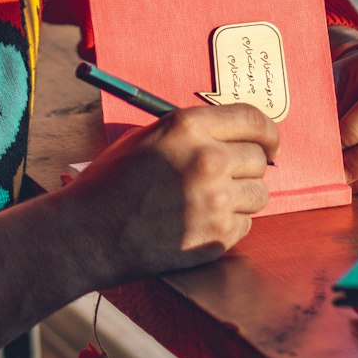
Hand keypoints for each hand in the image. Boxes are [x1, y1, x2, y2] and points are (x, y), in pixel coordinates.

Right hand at [71, 102, 278, 282]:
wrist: (89, 232)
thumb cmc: (112, 182)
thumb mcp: (149, 137)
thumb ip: (193, 133)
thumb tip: (234, 136)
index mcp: (188, 127)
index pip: (252, 119)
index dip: (267, 132)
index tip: (268, 142)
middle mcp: (207, 160)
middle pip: (258, 159)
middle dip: (248, 167)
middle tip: (228, 176)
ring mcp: (215, 201)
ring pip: (258, 195)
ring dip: (242, 197)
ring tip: (210, 201)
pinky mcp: (216, 237)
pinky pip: (245, 226)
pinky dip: (228, 225)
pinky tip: (199, 222)